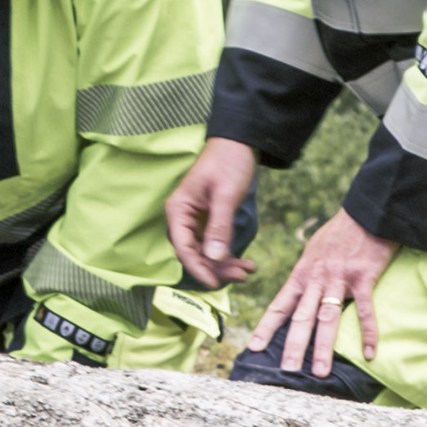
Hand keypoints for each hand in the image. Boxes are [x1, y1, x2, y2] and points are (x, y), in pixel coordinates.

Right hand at [167, 139, 261, 287]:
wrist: (239, 143)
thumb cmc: (228, 162)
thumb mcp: (225, 195)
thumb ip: (219, 227)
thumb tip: (215, 259)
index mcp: (178, 210)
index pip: (182, 247)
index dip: (197, 268)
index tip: (215, 283)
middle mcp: (182, 218)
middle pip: (194, 254)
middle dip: (216, 268)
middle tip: (242, 276)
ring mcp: (195, 220)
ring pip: (206, 253)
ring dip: (225, 265)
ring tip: (248, 270)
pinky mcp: (209, 221)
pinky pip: (215, 245)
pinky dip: (229, 255)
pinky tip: (246, 262)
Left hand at [260, 209, 396, 376]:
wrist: (367, 212)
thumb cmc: (340, 233)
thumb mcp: (313, 251)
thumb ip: (306, 274)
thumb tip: (298, 293)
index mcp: (302, 274)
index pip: (280, 305)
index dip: (266, 327)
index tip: (253, 347)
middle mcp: (316, 279)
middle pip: (301, 317)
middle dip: (292, 345)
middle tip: (285, 370)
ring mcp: (339, 278)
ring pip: (327, 317)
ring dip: (323, 346)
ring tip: (318, 372)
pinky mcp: (363, 277)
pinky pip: (365, 309)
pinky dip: (368, 332)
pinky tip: (369, 353)